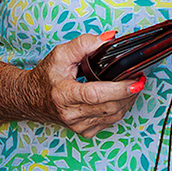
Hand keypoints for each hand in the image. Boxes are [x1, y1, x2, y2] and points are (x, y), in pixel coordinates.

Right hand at [27, 32, 145, 135]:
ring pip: (113, 116)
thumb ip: (84, 44)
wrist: (31, 99)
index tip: (136, 81)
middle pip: (110, 107)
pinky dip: (119, 108)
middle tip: (140, 78)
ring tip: (133, 85)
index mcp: (63, 95)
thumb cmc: (46, 76)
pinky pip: (110, 122)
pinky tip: (120, 96)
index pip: (95, 94)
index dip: (119, 89)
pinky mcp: (84, 132)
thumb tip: (109, 38)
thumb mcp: (60, 54)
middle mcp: (70, 114)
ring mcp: (78, 126)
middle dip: (130, 93)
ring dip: (128, 101)